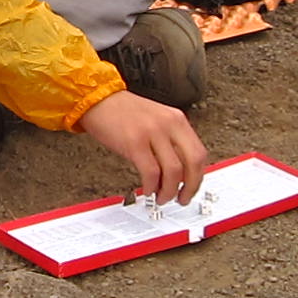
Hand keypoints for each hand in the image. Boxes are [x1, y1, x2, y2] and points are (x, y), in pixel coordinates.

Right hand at [80, 92, 205, 202]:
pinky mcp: (134, 142)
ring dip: (170, 191)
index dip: (198, 177)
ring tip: (162, 197)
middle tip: (182, 199)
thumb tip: (180, 173)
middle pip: (192, 163)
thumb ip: (171, 141)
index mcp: (177, 119)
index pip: (199, 153)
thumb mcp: (157, 120)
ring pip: (173, 171)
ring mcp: (152, 132)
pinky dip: (152, 186)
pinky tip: (149, 190)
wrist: (98, 99)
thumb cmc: (124, 112)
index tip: (192, 188)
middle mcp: (168, 124)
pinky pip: (151, 172)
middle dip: (190, 187)